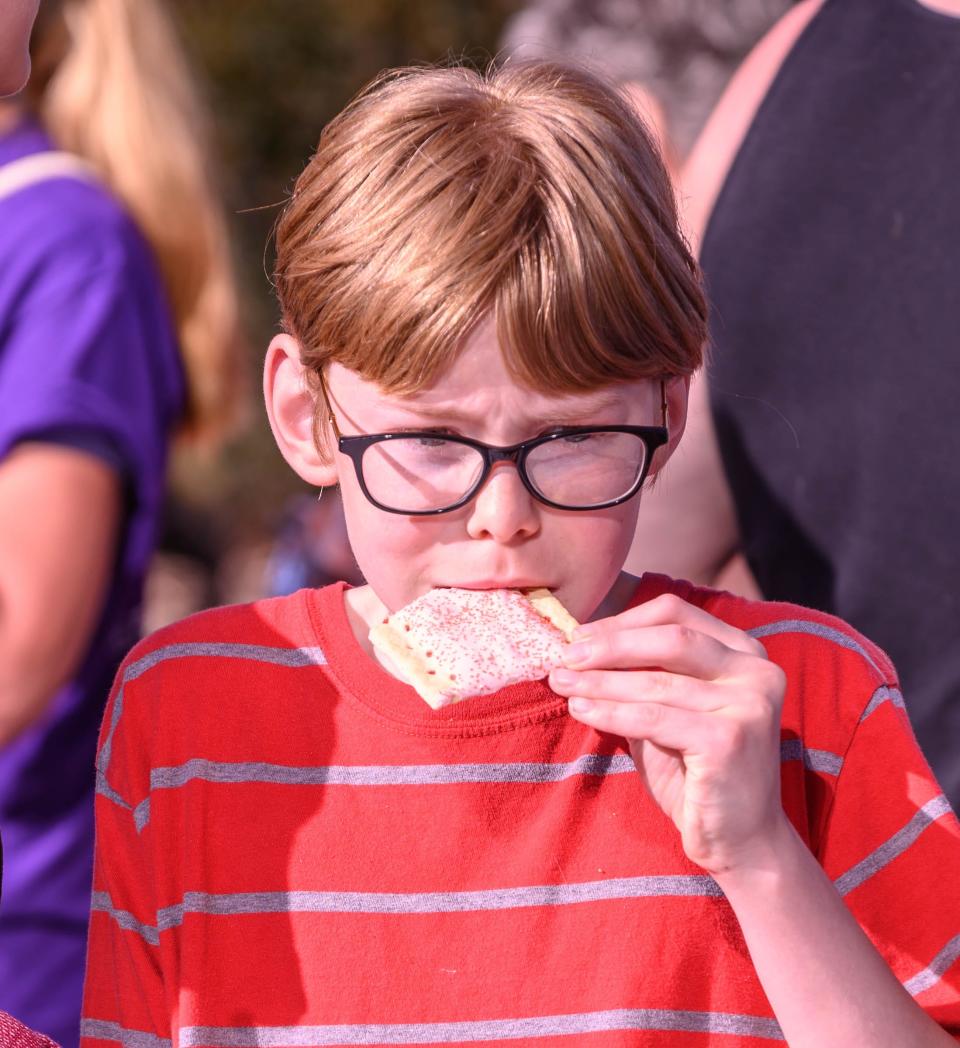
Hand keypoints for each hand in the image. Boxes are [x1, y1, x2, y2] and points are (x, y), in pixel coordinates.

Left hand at [548, 593, 787, 874]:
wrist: (739, 841)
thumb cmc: (696, 773)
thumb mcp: (667, 711)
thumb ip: (642, 676)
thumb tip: (581, 644)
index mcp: (744, 653)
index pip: (676, 614)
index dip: (623, 621)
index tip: (579, 634)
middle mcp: (756, 672)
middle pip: (669, 638)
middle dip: (610, 645)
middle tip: (565, 656)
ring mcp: (749, 704)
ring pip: (656, 682)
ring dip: (600, 681)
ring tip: (562, 683)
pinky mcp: (730, 739)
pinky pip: (653, 718)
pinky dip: (611, 712)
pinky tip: (581, 710)